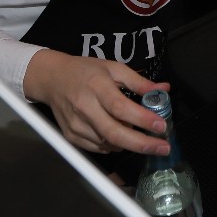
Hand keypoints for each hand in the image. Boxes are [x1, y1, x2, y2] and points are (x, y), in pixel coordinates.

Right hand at [23, 50, 170, 156]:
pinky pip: (99, 148)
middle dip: (142, 144)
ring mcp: (76, 125)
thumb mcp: (113, 68)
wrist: (52, 79)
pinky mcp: (71, 136)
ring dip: (129, 143)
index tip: (161, 126)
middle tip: (163, 147)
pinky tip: (120, 135)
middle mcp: (85, 108)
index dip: (142, 119)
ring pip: (109, 143)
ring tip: (141, 135)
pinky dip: (114, 145)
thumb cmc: (85, 71)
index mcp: (96, 87)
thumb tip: (164, 89)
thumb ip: (139, 81)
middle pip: (115, 133)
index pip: (120, 107)